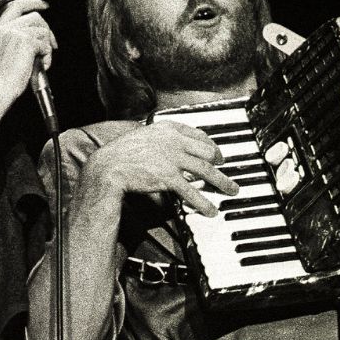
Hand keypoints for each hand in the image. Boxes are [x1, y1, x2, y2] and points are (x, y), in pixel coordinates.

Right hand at [0, 0, 55, 100]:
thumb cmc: (3, 75)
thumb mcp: (4, 48)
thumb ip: (15, 35)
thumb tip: (39, 28)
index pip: (17, 6)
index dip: (33, 3)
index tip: (44, 6)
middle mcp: (5, 27)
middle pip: (35, 17)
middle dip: (47, 30)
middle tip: (52, 45)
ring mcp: (15, 32)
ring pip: (43, 31)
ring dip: (47, 47)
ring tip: (41, 60)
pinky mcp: (26, 41)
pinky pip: (45, 44)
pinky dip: (47, 56)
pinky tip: (41, 65)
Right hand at [82, 122, 238, 215]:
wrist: (108, 166)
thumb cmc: (120, 154)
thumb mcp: (142, 137)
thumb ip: (159, 139)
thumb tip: (173, 147)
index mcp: (166, 129)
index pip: (198, 134)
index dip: (212, 145)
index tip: (217, 153)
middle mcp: (173, 141)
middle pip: (207, 152)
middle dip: (220, 163)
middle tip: (224, 171)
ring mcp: (172, 159)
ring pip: (206, 171)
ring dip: (222, 183)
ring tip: (231, 190)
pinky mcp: (168, 177)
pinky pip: (192, 191)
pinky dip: (204, 202)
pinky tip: (211, 210)